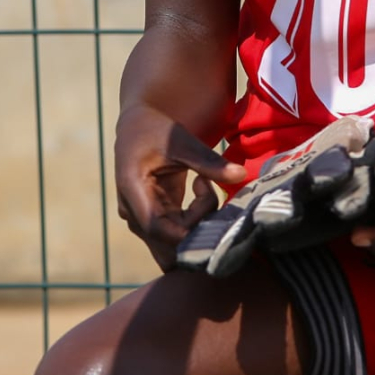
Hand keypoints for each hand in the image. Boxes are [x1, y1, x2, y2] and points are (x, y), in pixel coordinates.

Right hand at [114, 104, 246, 270]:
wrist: (139, 127)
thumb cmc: (157, 130)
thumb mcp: (182, 142)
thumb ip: (209, 161)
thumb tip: (241, 175)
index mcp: (132, 190)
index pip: (158, 228)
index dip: (189, 229)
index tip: (213, 205)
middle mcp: (133, 213)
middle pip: (167, 248)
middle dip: (196, 234)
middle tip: (213, 199)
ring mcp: (144, 220)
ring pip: (175, 245)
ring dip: (198, 225)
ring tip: (206, 186)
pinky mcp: (157, 218)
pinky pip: (179, 234)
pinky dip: (197, 218)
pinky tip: (202, 187)